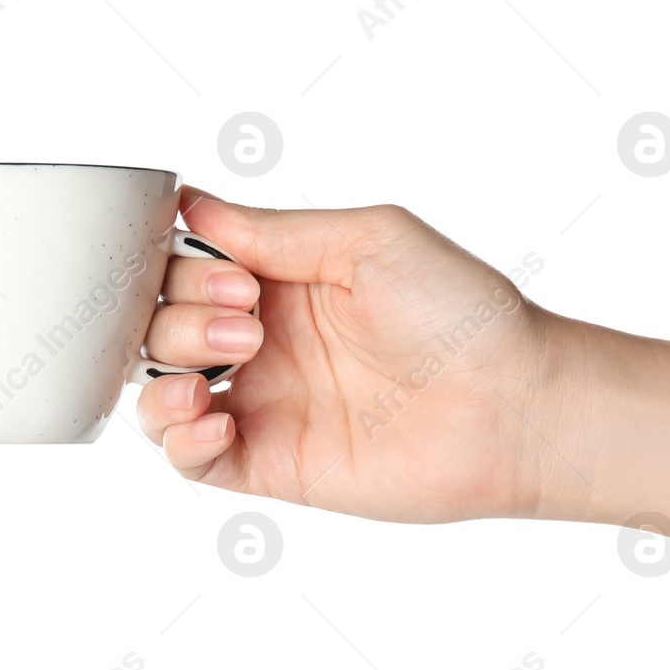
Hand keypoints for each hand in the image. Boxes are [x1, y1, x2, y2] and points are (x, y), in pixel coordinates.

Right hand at [136, 189, 558, 522]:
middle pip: (162, 324)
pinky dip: (179, 438)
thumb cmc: (461, 314)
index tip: (234, 274)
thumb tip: (192, 206)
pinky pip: (189, 459)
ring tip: (221, 370)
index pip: (186, 264)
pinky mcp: (273, 464)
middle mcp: (266, 341)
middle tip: (250, 323)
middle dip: (183, 317)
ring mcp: (267, 404)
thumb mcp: (370, 240)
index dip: (186, 266)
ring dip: (164, 374)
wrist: (511, 402)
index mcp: (284, 280)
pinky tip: (219, 417)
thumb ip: (276, 231)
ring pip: (159, 391)